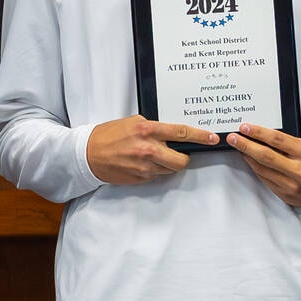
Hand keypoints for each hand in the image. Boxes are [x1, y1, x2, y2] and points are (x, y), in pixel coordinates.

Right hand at [86, 115, 216, 183]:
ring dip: (167, 163)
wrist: (88, 154)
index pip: (181, 133)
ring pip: (170, 169)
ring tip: (153, 155)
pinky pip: (156, 175)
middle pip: (181, 160)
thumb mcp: (133, 122)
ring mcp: (144, 167)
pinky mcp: (140, 178)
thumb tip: (171, 133)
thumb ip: (153, 127)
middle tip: (179, 152)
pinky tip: (141, 162)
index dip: (200, 136)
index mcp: (147, 130)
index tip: (212, 138)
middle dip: (183, 157)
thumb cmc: (109, 135)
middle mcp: (148, 149)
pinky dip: (154, 170)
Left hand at [227, 124, 300, 207]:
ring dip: (247, 156)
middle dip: (246, 145)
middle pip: (265, 155)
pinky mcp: (285, 194)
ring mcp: (291, 184)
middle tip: (233, 138)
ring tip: (238, 146)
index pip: (277, 139)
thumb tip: (262, 136)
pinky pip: (264, 178)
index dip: (258, 133)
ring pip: (262, 168)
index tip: (245, 127)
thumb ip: (288, 144)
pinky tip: (249, 159)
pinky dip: (255, 168)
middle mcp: (299, 170)